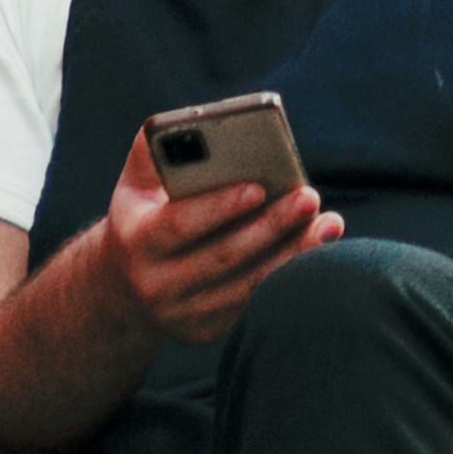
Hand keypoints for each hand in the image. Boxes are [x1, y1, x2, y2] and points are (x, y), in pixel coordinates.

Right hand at [97, 131, 336, 348]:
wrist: (125, 286)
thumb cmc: (144, 215)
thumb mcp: (137, 184)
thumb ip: (158, 149)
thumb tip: (198, 122)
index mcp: (135, 241)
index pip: (178, 225)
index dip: (218, 207)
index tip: (258, 186)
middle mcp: (156, 285)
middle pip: (223, 257)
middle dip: (270, 227)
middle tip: (309, 197)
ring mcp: (184, 315)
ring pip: (247, 286)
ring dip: (291, 254)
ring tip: (327, 222)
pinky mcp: (210, 331)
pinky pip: (255, 303)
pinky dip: (288, 275)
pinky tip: (318, 247)